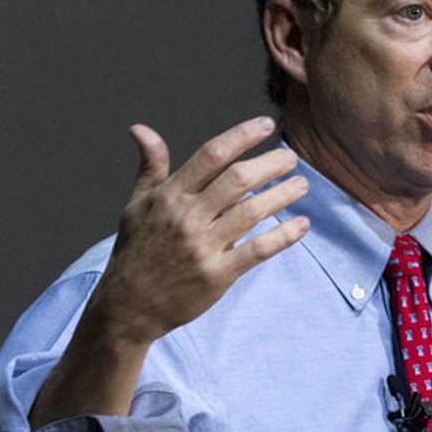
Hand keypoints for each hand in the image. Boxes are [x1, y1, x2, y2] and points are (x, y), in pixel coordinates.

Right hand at [90, 116, 309, 345]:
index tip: (266, 125)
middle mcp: (186, 217)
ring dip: (282, 195)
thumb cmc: (136, 249)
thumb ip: (150, 165)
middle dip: (270, 164)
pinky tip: (302, 225)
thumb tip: (140, 128)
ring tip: (302, 185)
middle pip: (238, 180)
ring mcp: (202, 247)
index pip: (211, 155)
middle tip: (291, 158)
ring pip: (252, 212)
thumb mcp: (136, 204)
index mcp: (169, 195)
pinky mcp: (217, 275)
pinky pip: (257, 250)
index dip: (242, 136)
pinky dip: (283, 237)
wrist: (129, 306)